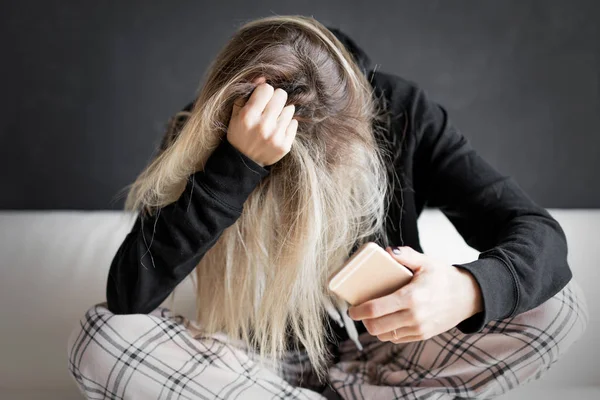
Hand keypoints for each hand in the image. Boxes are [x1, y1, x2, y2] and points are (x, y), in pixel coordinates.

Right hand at [227, 76, 297, 166]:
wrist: (244, 162)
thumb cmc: (239, 133)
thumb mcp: (236, 113)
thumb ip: (247, 93)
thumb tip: (263, 77)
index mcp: (248, 116)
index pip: (267, 89)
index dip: (264, 92)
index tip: (262, 99)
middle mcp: (263, 126)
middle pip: (281, 95)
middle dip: (276, 98)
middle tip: (270, 107)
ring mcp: (275, 136)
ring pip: (290, 109)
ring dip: (282, 112)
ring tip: (273, 120)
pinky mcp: (285, 145)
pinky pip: (294, 123)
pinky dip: (287, 124)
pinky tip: (277, 130)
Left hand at [348, 246, 483, 343]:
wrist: (468, 296)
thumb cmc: (444, 277)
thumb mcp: (426, 262)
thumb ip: (406, 255)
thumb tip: (387, 251)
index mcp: (411, 297)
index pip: (376, 309)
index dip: (358, 311)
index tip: (351, 309)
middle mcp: (414, 316)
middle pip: (376, 326)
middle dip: (364, 321)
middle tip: (359, 312)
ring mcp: (419, 328)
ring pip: (385, 335)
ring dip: (374, 327)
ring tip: (371, 316)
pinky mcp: (423, 335)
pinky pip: (397, 338)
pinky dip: (388, 332)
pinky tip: (386, 321)